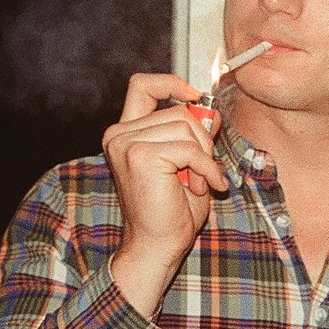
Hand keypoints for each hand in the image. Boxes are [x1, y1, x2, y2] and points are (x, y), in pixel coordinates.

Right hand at [102, 73, 227, 316]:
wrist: (157, 246)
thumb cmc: (171, 210)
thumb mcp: (185, 162)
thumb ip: (190, 134)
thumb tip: (209, 112)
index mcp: (125, 133)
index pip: (142, 85)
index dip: (171, 82)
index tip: (194, 96)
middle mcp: (119, 134)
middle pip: (178, 111)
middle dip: (202, 139)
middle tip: (202, 171)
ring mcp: (126, 143)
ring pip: (187, 128)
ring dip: (204, 157)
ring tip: (198, 184)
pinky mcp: (140, 156)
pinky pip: (191, 149)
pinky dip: (207, 169)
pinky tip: (206, 188)